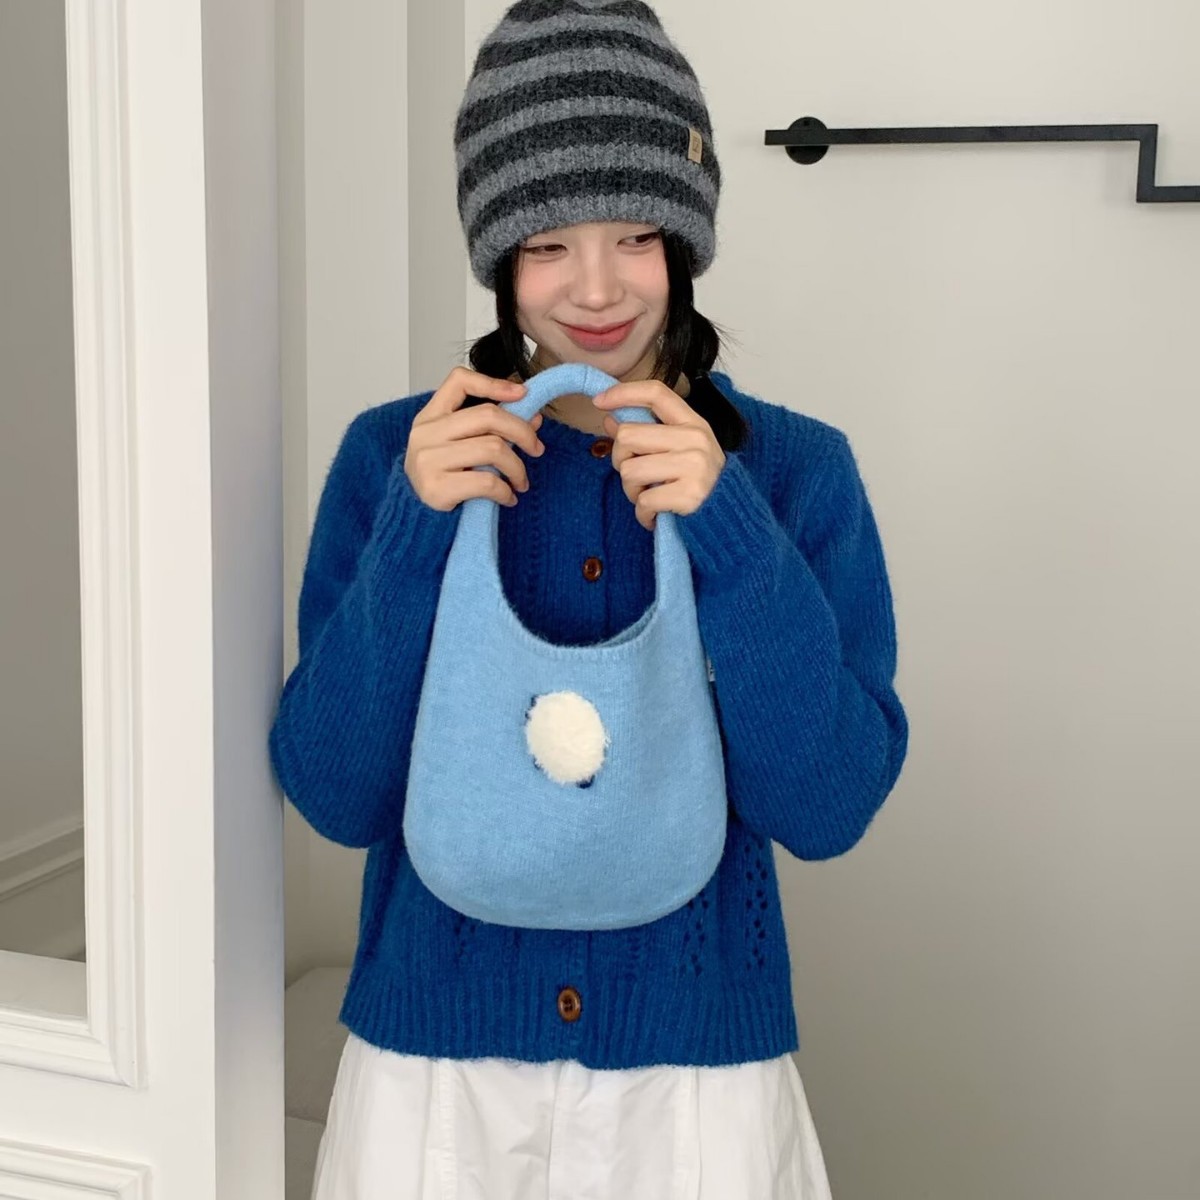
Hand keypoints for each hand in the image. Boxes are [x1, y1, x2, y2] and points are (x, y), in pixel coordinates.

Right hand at [405, 366, 543, 510]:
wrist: (416, 516)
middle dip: (522, 431)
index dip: (493, 383)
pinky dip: (506, 491)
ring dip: (517, 468)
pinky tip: (508, 498)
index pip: (459, 382)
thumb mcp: (459, 445)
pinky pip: (487, 482)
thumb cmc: (442, 477)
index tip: (522, 394)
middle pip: (488, 416)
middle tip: (536, 449)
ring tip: (521, 481)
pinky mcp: (436, 487)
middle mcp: (425, 433)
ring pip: (493, 448)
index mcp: (430, 416)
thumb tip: (534, 418)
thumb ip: (490, 429)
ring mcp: (428, 460)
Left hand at [592, 380, 725, 530]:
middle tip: (638, 478)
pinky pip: (643, 501)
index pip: (656, 393)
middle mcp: (695, 439)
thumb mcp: (679, 450)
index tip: (599, 400)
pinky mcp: (689, 495)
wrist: (727, 519)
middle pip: (628, 435)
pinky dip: (643, 514)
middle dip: (621, 460)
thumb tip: (610, 419)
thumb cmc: (696, 483)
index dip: (624, 392)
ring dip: (631, 491)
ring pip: (629, 470)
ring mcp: (694, 466)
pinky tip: (657, 515)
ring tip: (650, 497)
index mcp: (693, 423)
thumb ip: (647, 434)